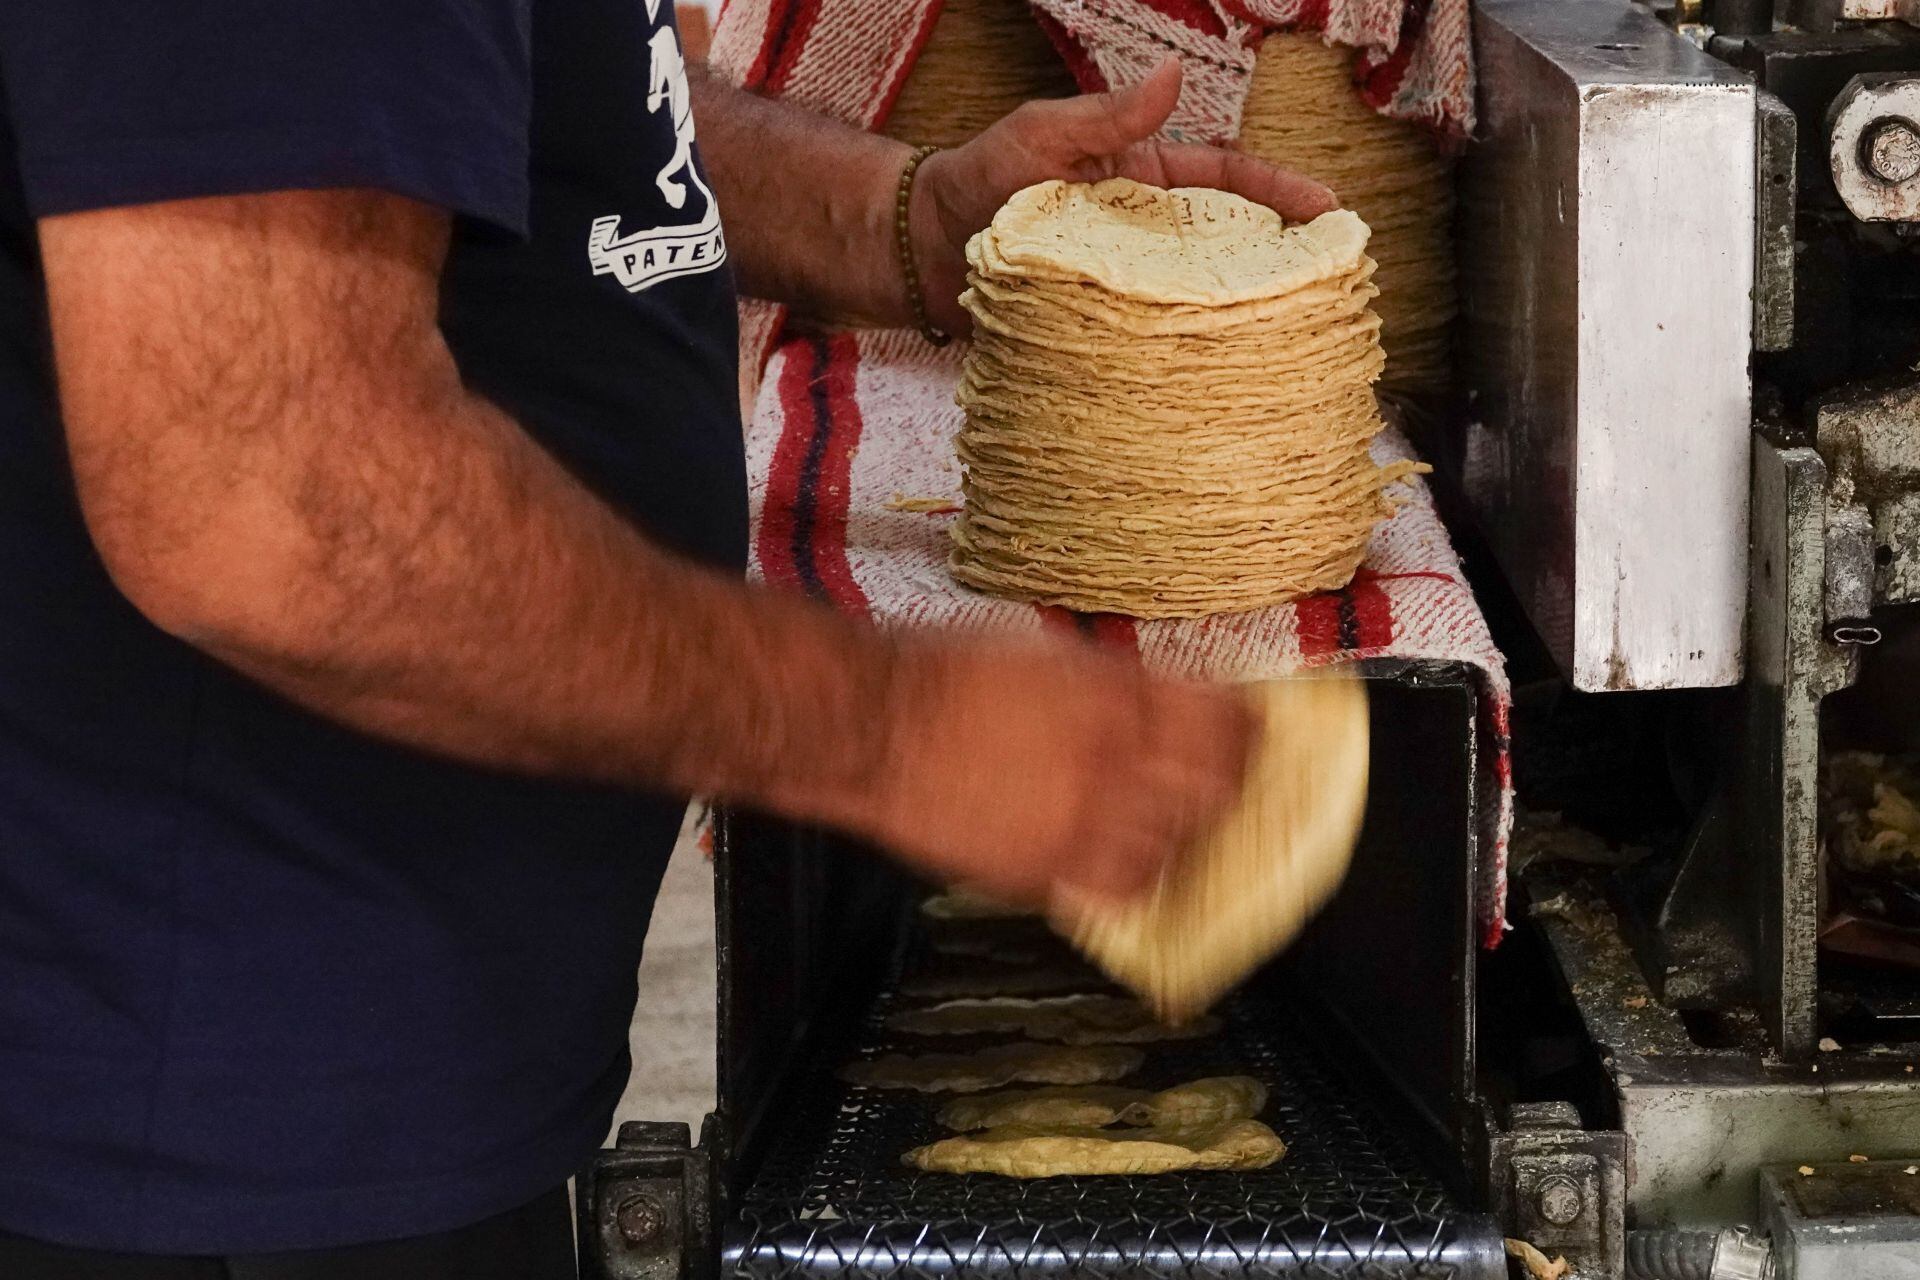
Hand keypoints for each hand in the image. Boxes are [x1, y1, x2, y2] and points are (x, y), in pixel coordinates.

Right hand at [858, 636, 1260, 905]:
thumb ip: (1117, 682)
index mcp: (1117, 698)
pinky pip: (1119, 888)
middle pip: (1213, 790)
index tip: (1251, 726)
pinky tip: (1122, 853)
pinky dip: (1134, 873)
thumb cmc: (944, 673)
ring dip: (1182, 831)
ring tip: (1168, 817)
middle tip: (1223, 774)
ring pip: (1174, 847)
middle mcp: (1111, 764)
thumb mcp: (1048, 650)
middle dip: (1226, 781)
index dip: (1248, 727)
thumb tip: (1165, 700)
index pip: (1223, 721)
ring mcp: (1078, 825)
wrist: (873, 724)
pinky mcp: (1042, 872)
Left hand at [908, 57, 1338, 335]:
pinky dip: (1182, 362)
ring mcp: (1126, 288)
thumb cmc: (977, 180)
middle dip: (1282, 264)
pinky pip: (1152, 347)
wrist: (917, 250)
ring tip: (1287, 343)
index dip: (1283, 193)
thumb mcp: (1040, 135)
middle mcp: (1145, 239)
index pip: (1230, 180)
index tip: (1331, 213)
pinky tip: (1212, 382)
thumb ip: (1104, 115)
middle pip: (1229, 247)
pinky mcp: (1102, 334)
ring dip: (1238, 321)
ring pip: (1198, 304)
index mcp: (1145, 181)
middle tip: (1330, 287)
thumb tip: (1172, 74)